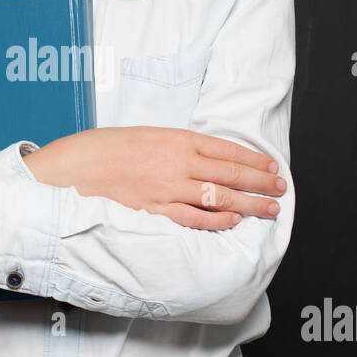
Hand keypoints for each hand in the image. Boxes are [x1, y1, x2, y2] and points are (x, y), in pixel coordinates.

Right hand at [25, 127, 285, 230]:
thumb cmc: (108, 148)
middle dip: (260, 182)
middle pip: (230, 174)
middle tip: (281, 189)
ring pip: (219, 198)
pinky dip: (216, 220)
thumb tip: (209, 159)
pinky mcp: (156, 211)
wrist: (75, 167)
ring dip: (249, 204)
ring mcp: (168, 189)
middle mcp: (177, 164)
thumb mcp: (149, 135)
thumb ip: (179, 147)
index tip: (272, 167)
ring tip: (270, 208)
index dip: (253, 160)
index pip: (227, 150)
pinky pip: (193, 218)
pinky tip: (233, 221)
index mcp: (177, 139)